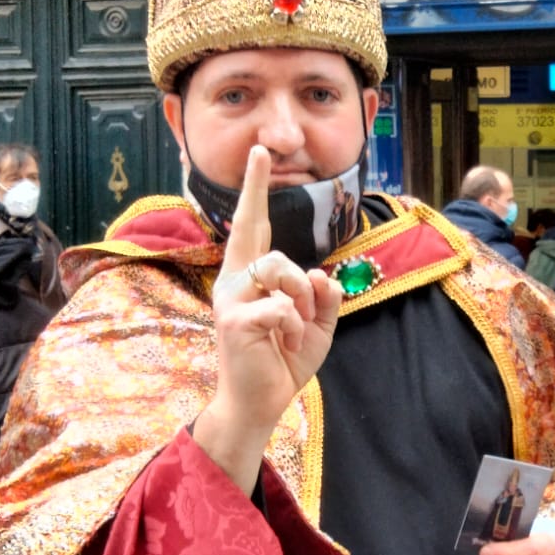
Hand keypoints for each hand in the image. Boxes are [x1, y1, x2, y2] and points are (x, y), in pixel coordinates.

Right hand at [195, 146, 343, 490]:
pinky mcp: (233, 320)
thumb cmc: (283, 361)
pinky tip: (287, 346)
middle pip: (256, 232)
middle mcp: (233, 280)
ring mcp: (230, 299)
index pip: (252, 225)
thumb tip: (323, 274)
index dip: (254, 188)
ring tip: (298, 330)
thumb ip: (324, 297)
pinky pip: (282, 306)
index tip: (258, 151)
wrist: (262, 403)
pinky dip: (297, 327)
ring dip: (302, 301)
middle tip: (276, 221)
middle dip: (266, 214)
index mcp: (250, 277)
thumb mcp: (317, 325)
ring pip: (280, 268)